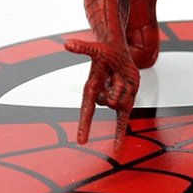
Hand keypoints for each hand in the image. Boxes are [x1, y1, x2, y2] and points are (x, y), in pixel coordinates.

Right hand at [64, 37, 139, 152]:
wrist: (117, 53)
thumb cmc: (104, 52)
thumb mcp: (96, 49)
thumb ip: (82, 48)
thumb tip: (67, 44)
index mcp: (90, 89)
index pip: (87, 110)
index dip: (85, 125)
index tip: (81, 141)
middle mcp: (100, 98)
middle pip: (113, 101)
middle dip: (118, 85)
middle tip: (116, 73)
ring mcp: (113, 101)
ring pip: (123, 101)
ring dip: (126, 86)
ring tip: (120, 76)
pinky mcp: (124, 101)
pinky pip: (121, 122)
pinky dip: (119, 136)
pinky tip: (118, 148)